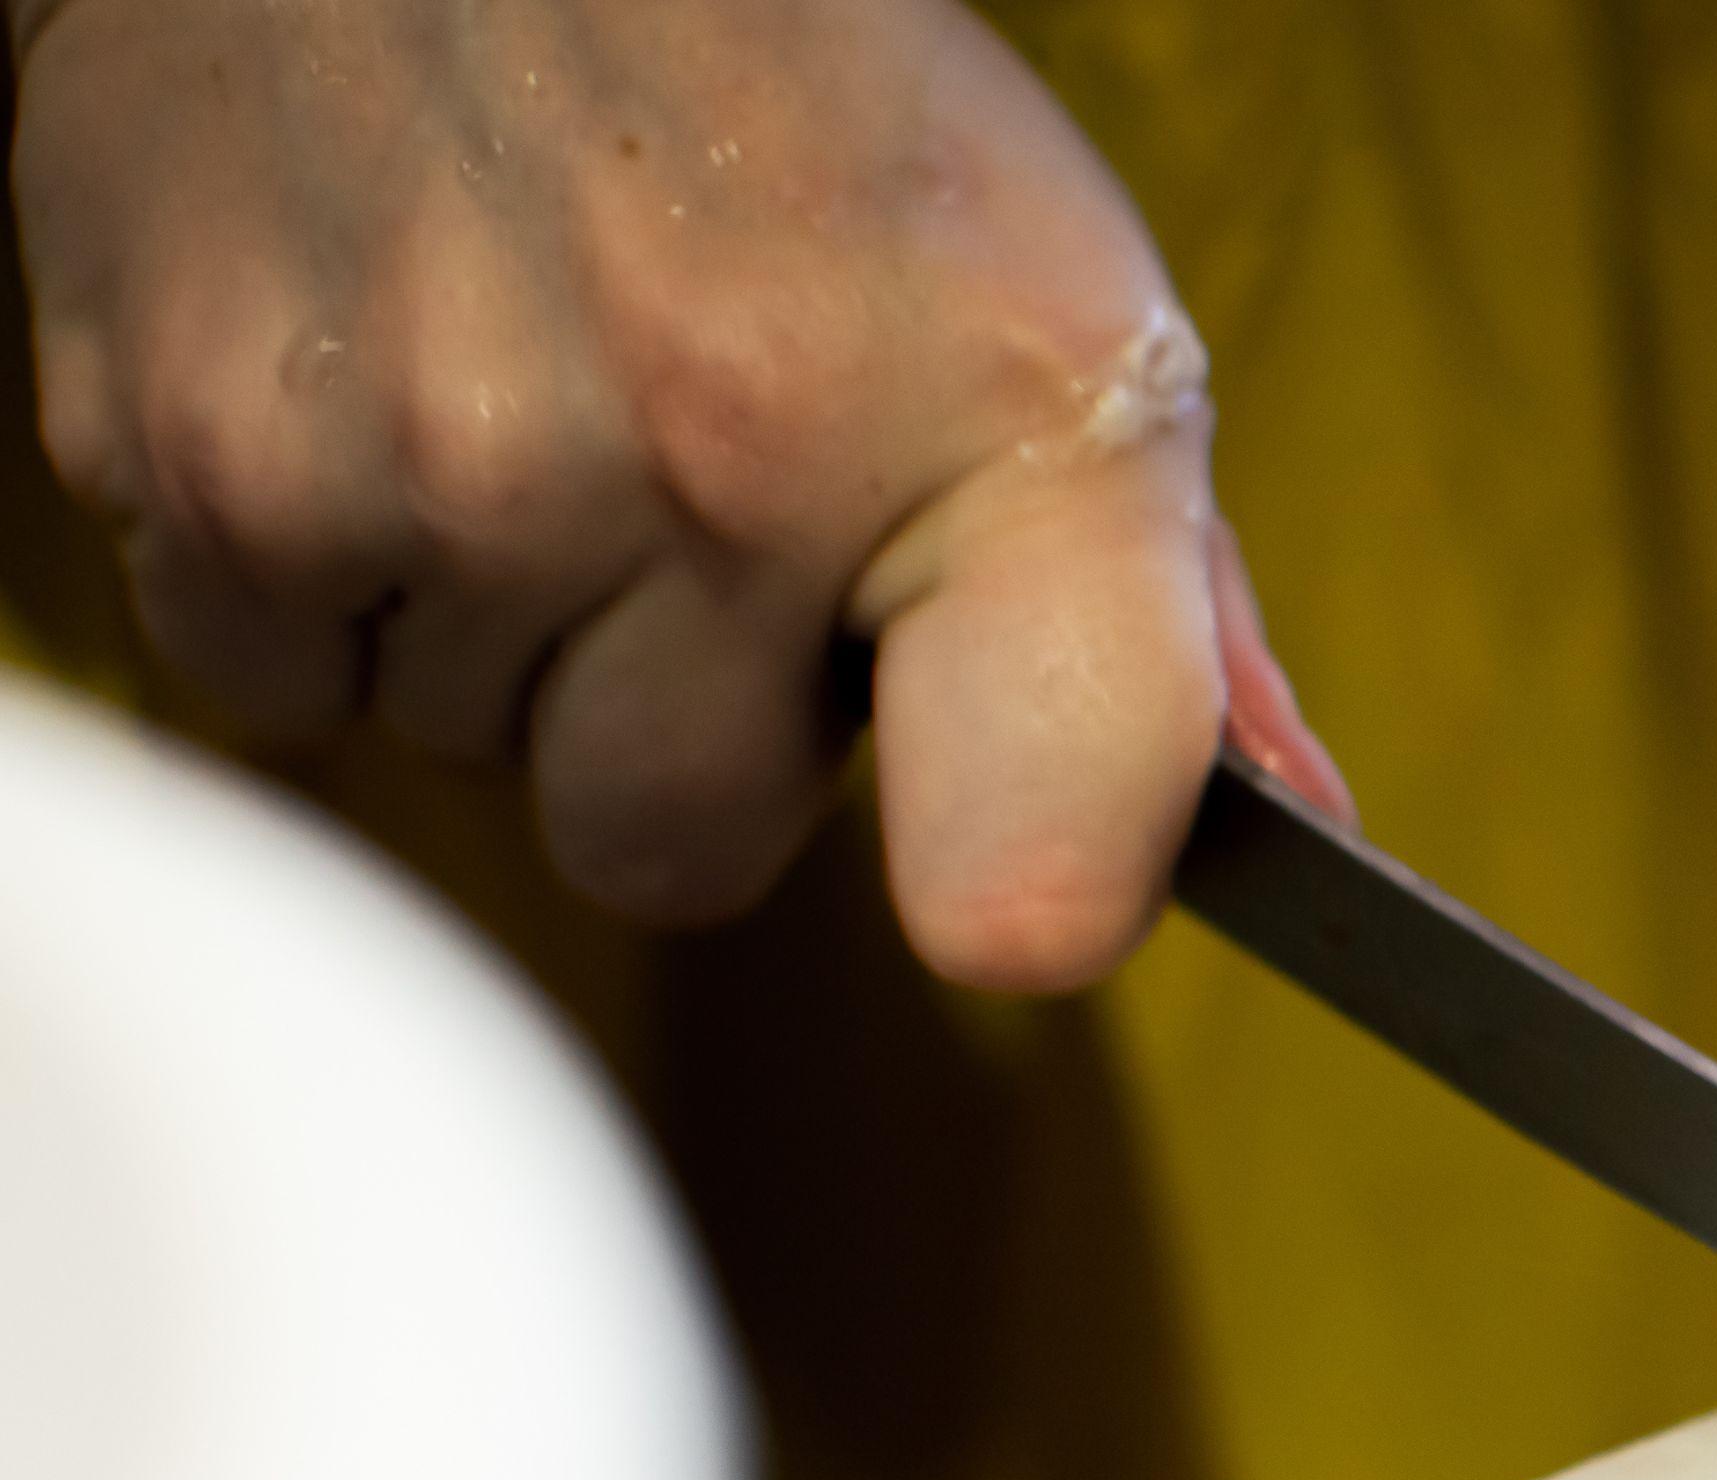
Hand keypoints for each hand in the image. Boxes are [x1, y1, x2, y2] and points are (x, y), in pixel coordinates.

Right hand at [6, 0, 1345, 983]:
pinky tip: (382, 395)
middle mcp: (718, 461)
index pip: (1036, 844)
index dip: (1021, 898)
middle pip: (673, 847)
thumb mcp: (1056, 304)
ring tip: (531, 398)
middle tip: (685, 508)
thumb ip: (1163, 609)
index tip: (1008, 902)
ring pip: (463, 756)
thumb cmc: (795, 107)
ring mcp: (441, 466)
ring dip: (493, 633)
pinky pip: (273, 680)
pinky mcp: (198, 453)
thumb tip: (1285, 833)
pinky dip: (311, 576)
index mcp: (995, 434)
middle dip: (671, 726)